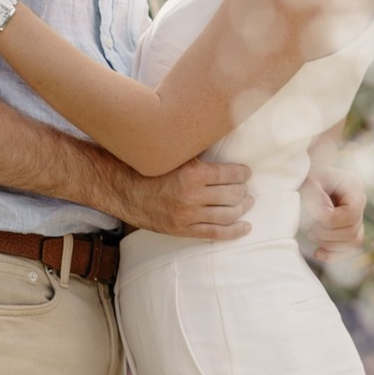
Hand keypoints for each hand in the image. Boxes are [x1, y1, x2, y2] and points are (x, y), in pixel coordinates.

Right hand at [115, 157, 254, 239]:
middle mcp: (192, 197)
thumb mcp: (175, 154)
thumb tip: (223, 140)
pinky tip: (246, 227)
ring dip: (242, 208)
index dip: (242, 174)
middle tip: (245, 186)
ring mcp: (188, 216)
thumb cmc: (152, 168)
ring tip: (248, 202)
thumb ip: (199, 153)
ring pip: (227, 215)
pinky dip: (234, 232)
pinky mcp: (183, 230)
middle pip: (232, 195)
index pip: (230, 175)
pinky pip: (214, 234)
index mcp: (193, 174)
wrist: (125, 190)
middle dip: (243, 190)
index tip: (245, 172)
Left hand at [301, 164, 365, 265]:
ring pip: (353, 242)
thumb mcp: (307, 183)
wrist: (302, 183)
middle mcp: (360, 201)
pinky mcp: (350, 230)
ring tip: (311, 233)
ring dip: (328, 244)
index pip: (351, 214)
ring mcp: (357, 217)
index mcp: (353, 185)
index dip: (332, 221)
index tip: (314, 217)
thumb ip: (315, 197)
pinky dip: (333, 255)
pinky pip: (349, 250)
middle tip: (309, 227)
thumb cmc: (304, 180)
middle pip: (352, 231)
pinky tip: (317, 252)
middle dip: (327, 234)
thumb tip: (325, 216)